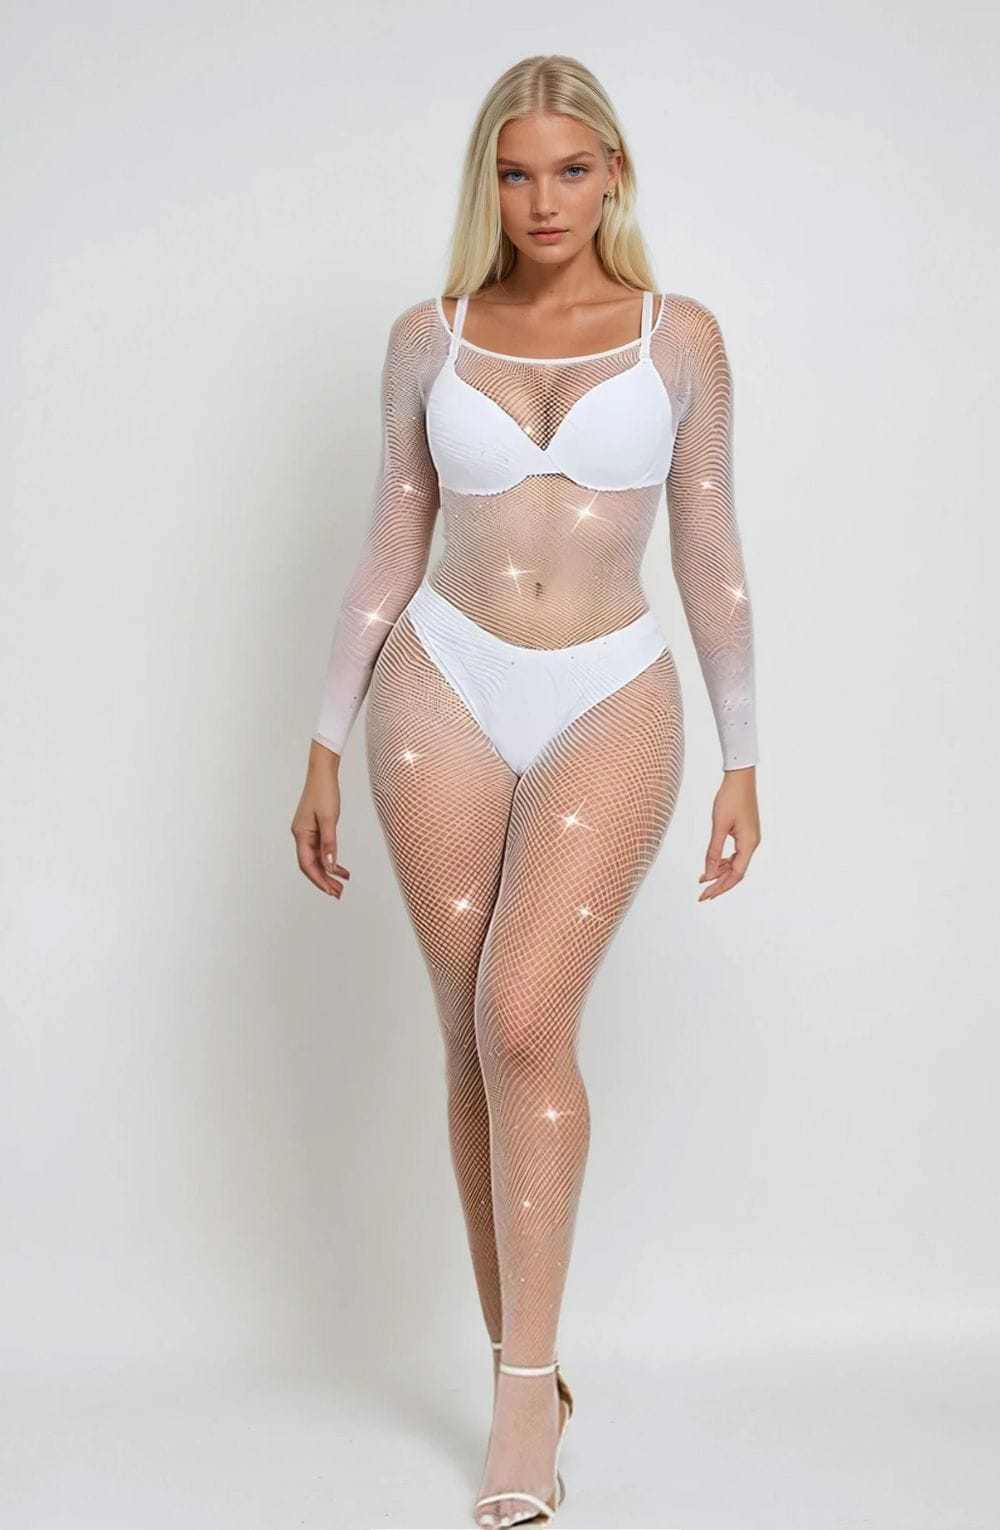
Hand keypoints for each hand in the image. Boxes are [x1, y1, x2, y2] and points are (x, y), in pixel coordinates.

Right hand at [291, 747, 350, 897]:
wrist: (323, 773)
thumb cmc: (324, 792)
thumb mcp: (329, 819)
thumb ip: (329, 843)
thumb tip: (329, 865)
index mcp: (301, 834)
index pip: (307, 864)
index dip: (318, 879)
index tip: (330, 891)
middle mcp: (301, 835)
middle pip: (310, 864)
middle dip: (324, 880)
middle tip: (338, 893)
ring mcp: (307, 832)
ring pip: (316, 858)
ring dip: (328, 872)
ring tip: (342, 884)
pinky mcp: (314, 828)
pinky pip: (320, 849)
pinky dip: (330, 859)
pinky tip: (340, 867)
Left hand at [698, 766, 759, 900]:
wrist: (740, 778)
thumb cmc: (730, 798)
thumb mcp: (718, 826)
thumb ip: (713, 851)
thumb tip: (708, 873)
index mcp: (749, 844)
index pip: (736, 875)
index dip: (720, 887)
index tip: (706, 896)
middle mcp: (752, 843)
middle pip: (736, 872)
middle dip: (719, 884)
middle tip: (702, 894)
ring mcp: (750, 838)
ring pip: (735, 863)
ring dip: (720, 872)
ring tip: (703, 879)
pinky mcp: (746, 832)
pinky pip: (735, 853)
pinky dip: (723, 860)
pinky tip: (713, 863)